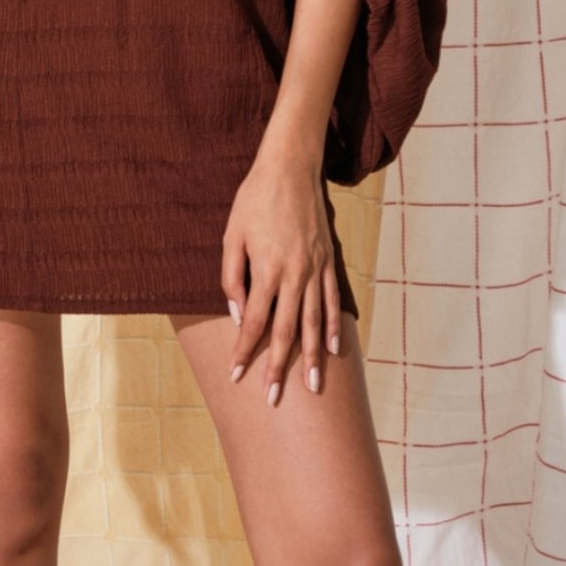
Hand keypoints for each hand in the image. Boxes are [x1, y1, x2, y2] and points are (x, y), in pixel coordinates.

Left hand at [221, 142, 342, 405]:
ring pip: (314, 322)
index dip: (244, 351)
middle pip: (286, 330)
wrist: (290, 167)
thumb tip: (237, 313)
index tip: (237, 376)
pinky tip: (334, 349)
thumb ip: (232, 276)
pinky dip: (334, 326)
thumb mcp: (231, 235)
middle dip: (279, 367)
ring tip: (314, 388)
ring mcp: (315, 268)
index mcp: (266, 268)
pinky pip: (332, 300)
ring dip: (313, 358)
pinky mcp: (327, 260)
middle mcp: (294, 273)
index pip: (253, 322)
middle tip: (274, 398)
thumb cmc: (254, 199)